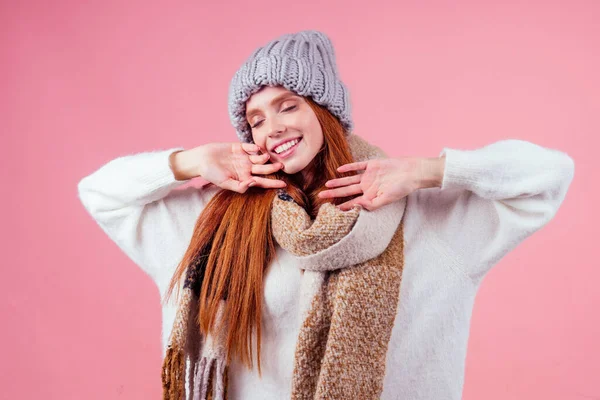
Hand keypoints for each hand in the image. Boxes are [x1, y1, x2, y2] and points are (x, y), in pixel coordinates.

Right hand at [171, 142, 286, 192]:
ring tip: (267, 157)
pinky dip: (255, 147)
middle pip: (264, 169)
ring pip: (259, 158)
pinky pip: (250, 147)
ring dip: (265, 158)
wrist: (200, 159)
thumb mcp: (224, 183)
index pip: (262, 182)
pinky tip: (256, 149)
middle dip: (273, 168)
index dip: (273, 183)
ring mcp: (243, 157)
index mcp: (244, 178)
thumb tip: (253, 183)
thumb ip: (238, 186)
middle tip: (281, 165)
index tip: (284, 185)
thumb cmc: (211, 174)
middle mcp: (246, 168)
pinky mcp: (239, 147)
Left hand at [318, 157, 424, 210]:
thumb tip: (356, 206)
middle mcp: (367, 187)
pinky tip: (339, 170)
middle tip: (320, 197)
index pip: (352, 203)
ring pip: (349, 180)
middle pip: (347, 191)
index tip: (330, 210)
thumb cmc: (402, 188)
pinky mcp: (372, 165)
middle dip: (334, 194)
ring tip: (326, 184)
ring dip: (338, 182)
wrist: (412, 172)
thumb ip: (371, 204)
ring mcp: (369, 176)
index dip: (342, 206)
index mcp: (370, 197)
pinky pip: (358, 167)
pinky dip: (349, 168)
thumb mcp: (386, 199)